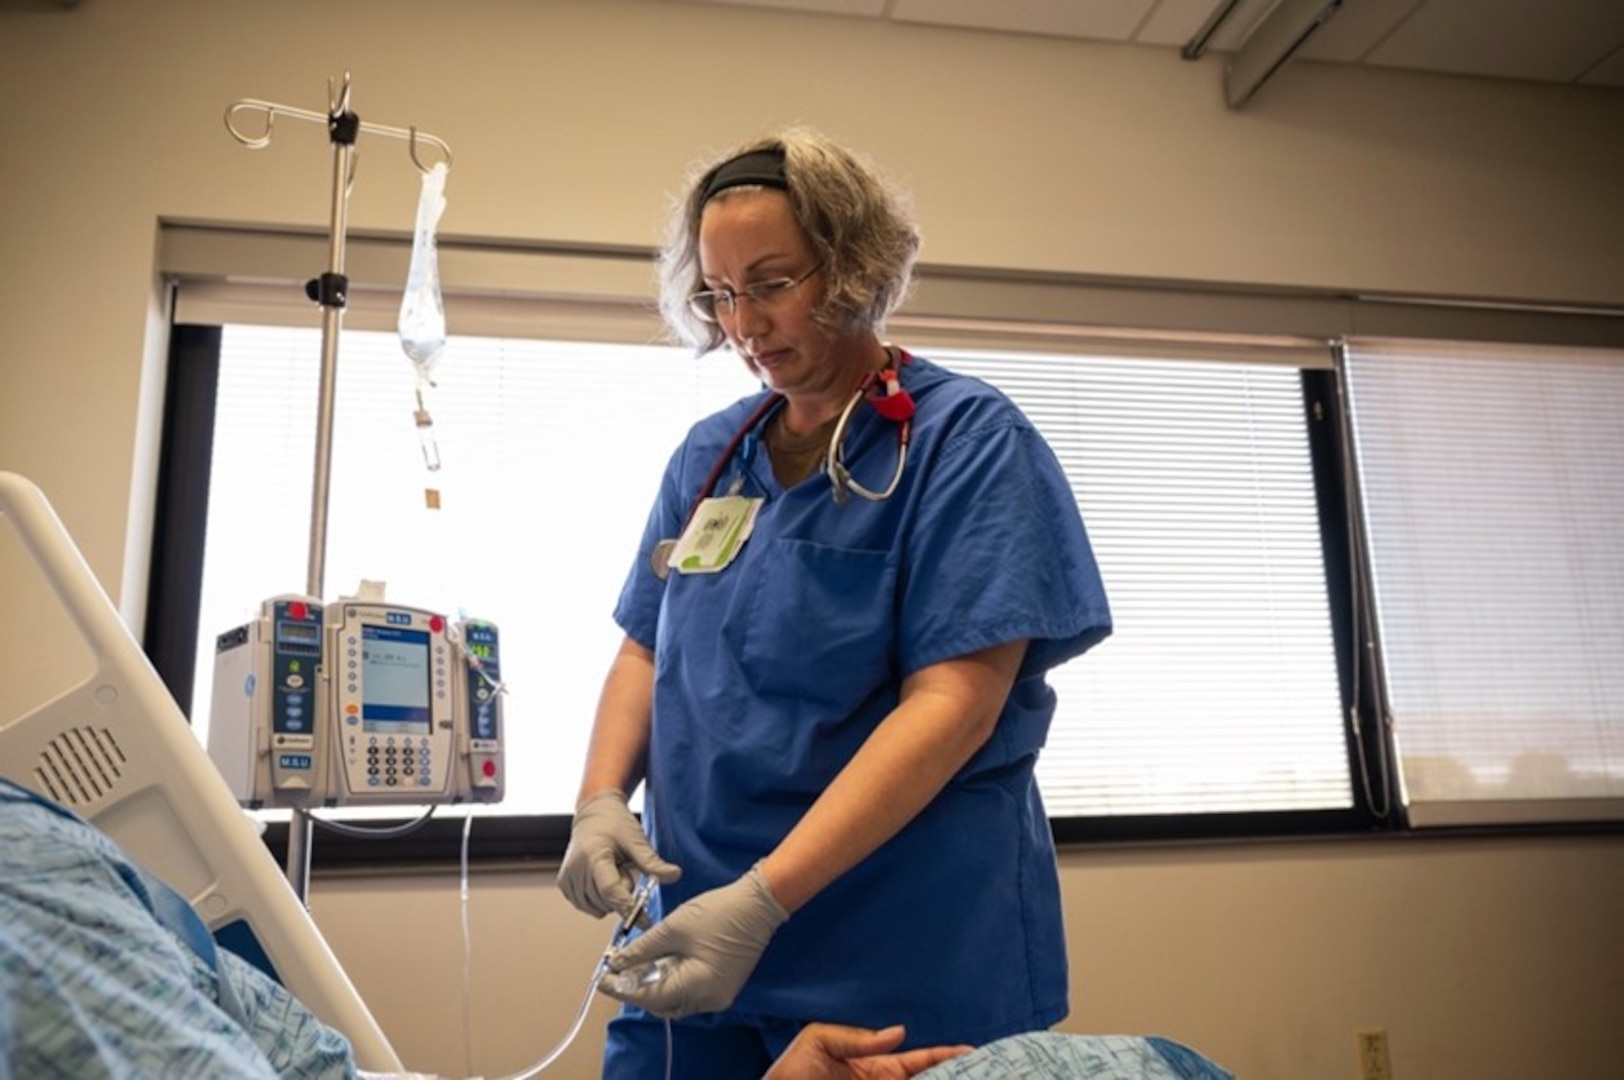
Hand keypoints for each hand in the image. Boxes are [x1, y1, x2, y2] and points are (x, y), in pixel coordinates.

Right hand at [557, 790, 680, 920]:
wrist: (594, 813)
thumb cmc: (615, 823)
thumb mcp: (636, 841)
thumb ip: (653, 862)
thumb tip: (675, 875)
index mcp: (593, 856)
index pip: (611, 892)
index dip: (629, 908)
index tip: (645, 920)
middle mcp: (575, 870)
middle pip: (607, 902)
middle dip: (623, 894)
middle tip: (625, 870)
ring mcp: (567, 879)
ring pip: (598, 908)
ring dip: (611, 898)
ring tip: (612, 871)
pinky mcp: (564, 885)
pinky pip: (588, 906)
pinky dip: (600, 899)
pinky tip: (602, 878)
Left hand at [599, 862, 787, 1017]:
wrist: (758, 903)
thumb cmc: (718, 912)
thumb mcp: (673, 928)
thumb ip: (642, 950)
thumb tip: (617, 963)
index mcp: (697, 986)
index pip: (649, 996)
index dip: (622, 988)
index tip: (602, 977)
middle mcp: (709, 1000)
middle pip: (662, 1003)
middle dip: (637, 987)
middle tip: (616, 969)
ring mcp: (718, 996)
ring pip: (674, 999)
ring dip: (653, 985)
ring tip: (635, 964)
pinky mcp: (722, 986)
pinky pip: (688, 992)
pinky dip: (671, 981)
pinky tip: (658, 964)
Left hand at [766, 1024, 972, 1079]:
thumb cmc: (790, 1074)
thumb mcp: (818, 1042)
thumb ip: (859, 1038)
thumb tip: (901, 1032)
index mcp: (876, 1066)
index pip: (920, 1060)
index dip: (946, 1056)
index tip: (974, 1052)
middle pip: (929, 1079)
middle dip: (955, 1074)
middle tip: (986, 1071)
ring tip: (974, 1077)